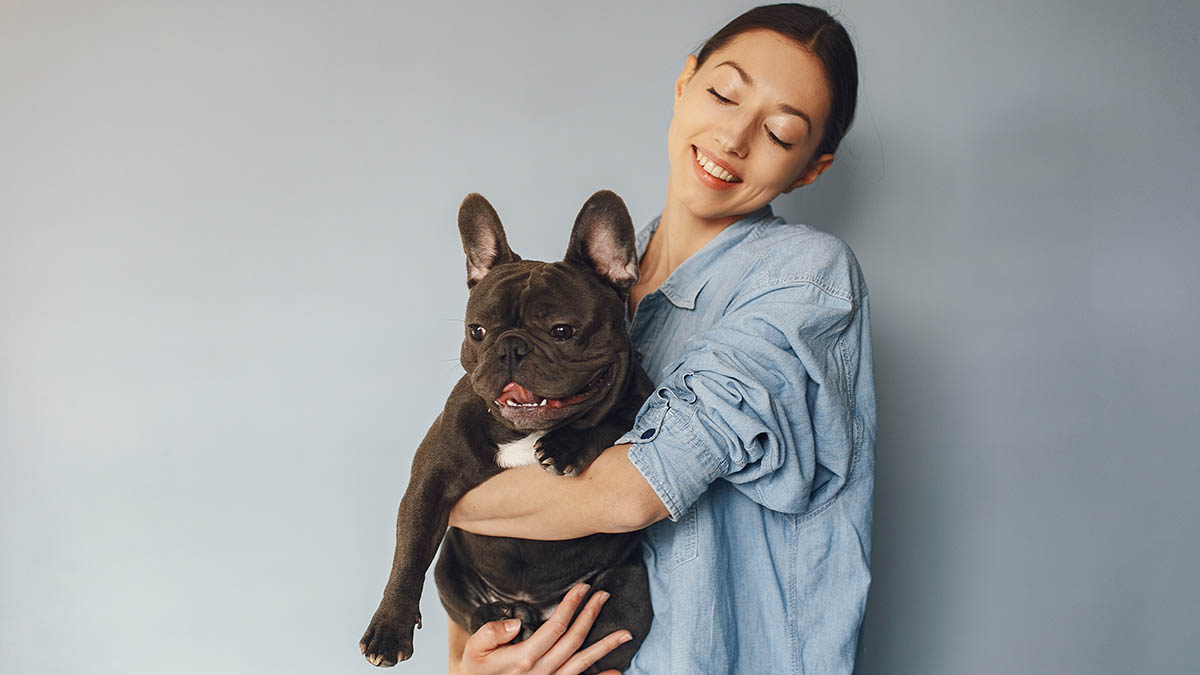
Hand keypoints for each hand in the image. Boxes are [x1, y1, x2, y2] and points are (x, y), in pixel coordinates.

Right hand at [452, 583, 631, 674]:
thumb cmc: (478, 669)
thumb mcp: (475, 649)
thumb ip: (492, 633)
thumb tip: (515, 622)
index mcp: (524, 658)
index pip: (556, 627)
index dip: (572, 605)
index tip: (583, 588)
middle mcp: (541, 672)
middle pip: (574, 640)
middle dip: (591, 615)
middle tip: (604, 596)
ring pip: (583, 663)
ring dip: (605, 647)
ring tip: (625, 633)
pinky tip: (616, 671)